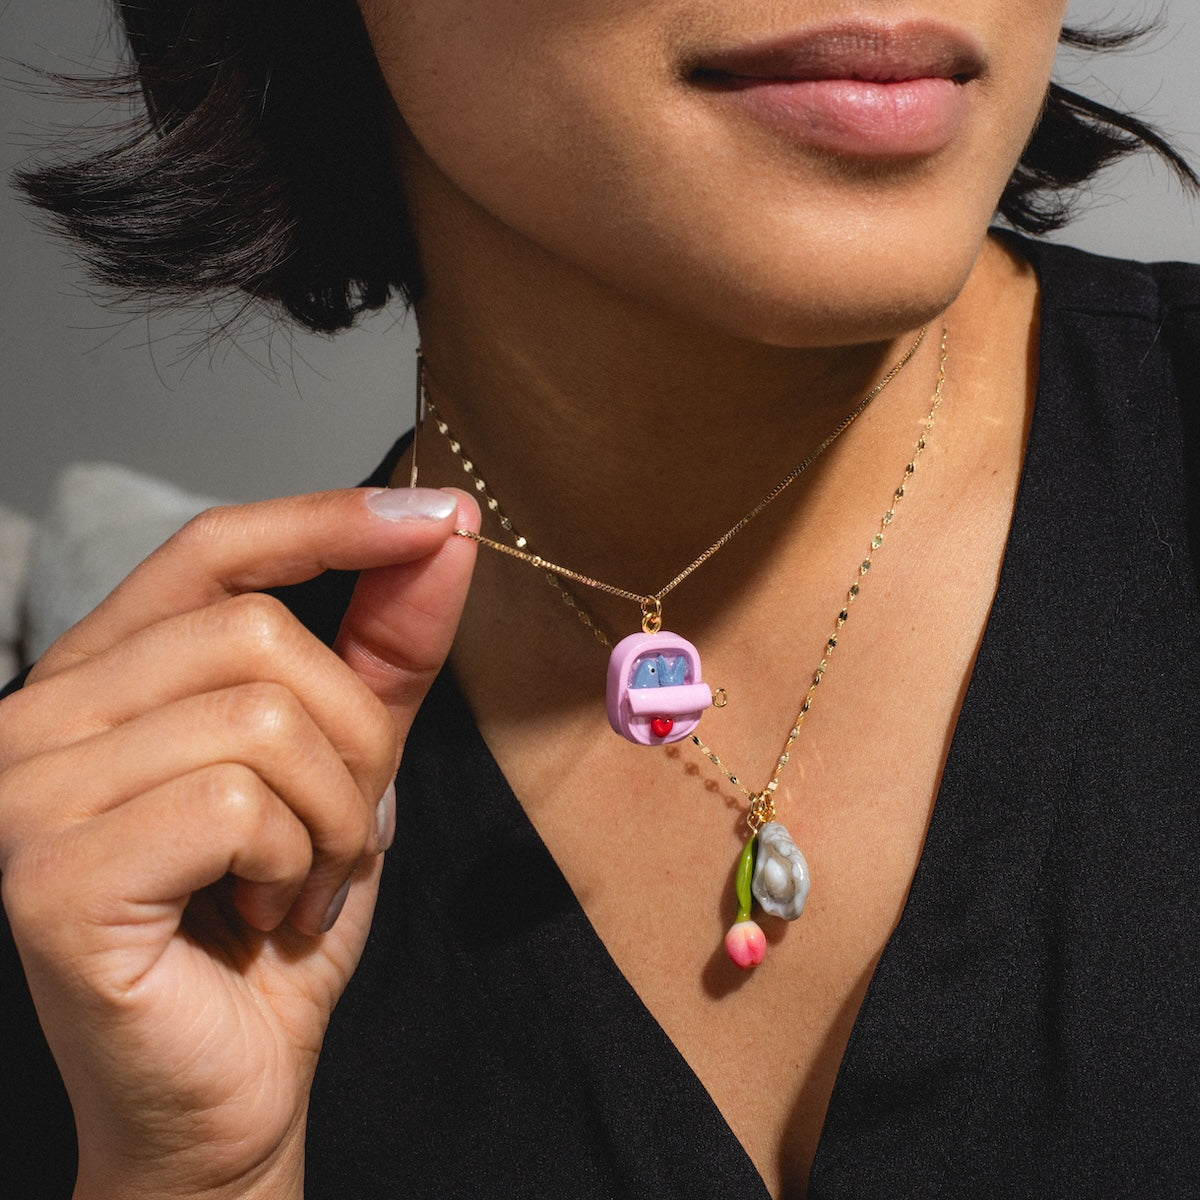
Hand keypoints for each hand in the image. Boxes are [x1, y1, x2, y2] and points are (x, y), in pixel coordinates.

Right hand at [0, 486, 477, 1199]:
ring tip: (300, 881)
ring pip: (264, 716)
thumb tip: (444, 534)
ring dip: (334, 814)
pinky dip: (295, 864)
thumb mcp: (347, 764)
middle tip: (340, 828)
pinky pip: (240, 804)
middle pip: (261, 634)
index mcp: (107, 678)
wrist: (228, 1091)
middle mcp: (41, 718)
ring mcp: (29, 794)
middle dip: (354, 738)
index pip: (213, 550)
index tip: (442, 516)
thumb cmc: (274, 921)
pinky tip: (262, 918)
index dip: (329, 519)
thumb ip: (384, 649)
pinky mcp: (51, 874)